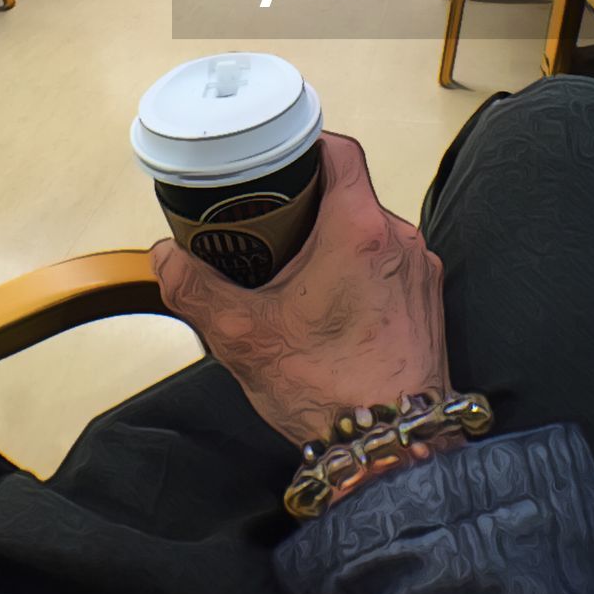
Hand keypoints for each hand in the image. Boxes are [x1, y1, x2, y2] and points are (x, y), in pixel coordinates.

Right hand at [151, 133, 448, 446]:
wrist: (393, 447)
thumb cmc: (331, 390)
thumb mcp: (244, 335)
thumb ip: (197, 290)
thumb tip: (166, 258)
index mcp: (359, 231)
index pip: (339, 152)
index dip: (307, 145)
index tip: (279, 155)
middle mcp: (399, 242)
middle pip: (351, 193)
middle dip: (309, 202)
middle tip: (270, 218)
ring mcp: (420, 273)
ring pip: (371, 231)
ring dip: (334, 239)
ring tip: (294, 265)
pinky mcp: (427, 303)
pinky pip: (389, 265)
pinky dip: (358, 269)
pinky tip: (328, 302)